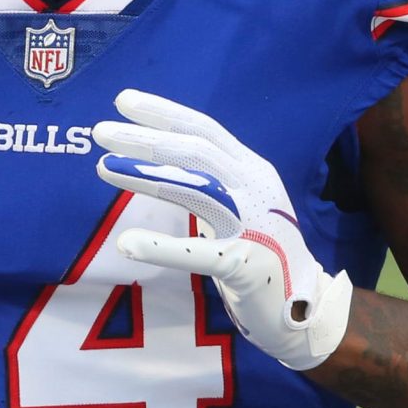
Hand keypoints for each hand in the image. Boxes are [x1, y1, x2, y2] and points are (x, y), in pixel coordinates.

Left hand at [93, 89, 352, 370]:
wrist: (306, 306)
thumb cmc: (262, 246)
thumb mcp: (241, 197)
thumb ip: (208, 175)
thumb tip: (156, 153)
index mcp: (249, 168)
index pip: (203, 129)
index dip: (164, 112)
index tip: (124, 100)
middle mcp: (253, 188)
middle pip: (195, 151)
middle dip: (146, 138)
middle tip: (100, 131)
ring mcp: (252, 225)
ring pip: (196, 189)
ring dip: (146, 175)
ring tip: (103, 166)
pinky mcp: (244, 265)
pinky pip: (199, 252)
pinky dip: (162, 247)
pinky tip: (128, 243)